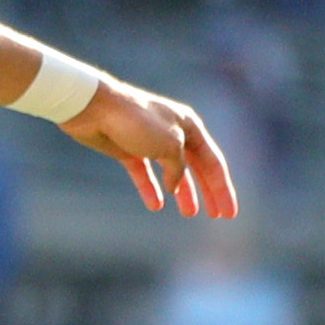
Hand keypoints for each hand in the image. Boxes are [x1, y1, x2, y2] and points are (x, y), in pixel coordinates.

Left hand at [64, 79, 236, 217]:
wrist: (95, 109)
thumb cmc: (137, 121)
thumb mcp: (170, 145)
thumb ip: (179, 168)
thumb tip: (175, 185)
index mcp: (190, 126)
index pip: (213, 162)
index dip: (222, 189)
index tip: (229, 214)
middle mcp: (174, 132)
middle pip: (197, 167)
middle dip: (208, 192)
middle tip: (217, 215)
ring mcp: (150, 141)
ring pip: (173, 172)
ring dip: (183, 192)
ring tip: (189, 213)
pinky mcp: (128, 149)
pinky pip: (144, 174)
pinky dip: (151, 189)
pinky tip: (155, 205)